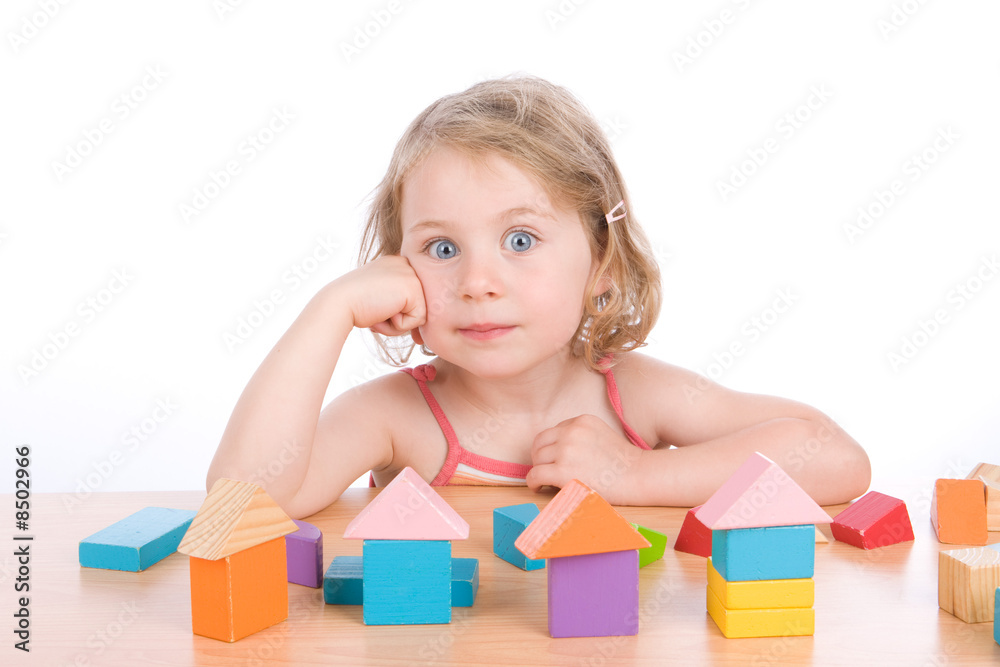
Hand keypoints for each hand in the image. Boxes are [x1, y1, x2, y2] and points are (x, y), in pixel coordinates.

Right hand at [335, 255, 426, 337]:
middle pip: (417, 305)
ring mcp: (411, 273)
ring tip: (377, 312)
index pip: (411, 298)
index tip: (374, 307)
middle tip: (373, 310)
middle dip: (397, 318)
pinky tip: (381, 313)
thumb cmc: (354, 306)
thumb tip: (421, 334)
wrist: (338, 303)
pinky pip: (418, 319)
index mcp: (396, 263)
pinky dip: (399, 325)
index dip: (397, 312)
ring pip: (420, 314)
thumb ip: (400, 306)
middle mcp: (406, 263)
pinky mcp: (414, 287)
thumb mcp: (380, 298)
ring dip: (398, 323)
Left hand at [526, 414, 646, 504]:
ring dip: (538, 469)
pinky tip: (540, 487)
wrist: (638, 476)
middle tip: (545, 469)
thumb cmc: (623, 463)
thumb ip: (580, 437)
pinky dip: (533, 482)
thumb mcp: (601, 435)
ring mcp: (566, 450)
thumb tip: (558, 450)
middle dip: (540, 456)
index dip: (552, 447)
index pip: (554, 431)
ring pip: (537, 458)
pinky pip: (535, 474)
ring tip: (545, 480)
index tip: (555, 459)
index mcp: (581, 421)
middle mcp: (572, 431)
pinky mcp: (562, 471)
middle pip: (540, 442)